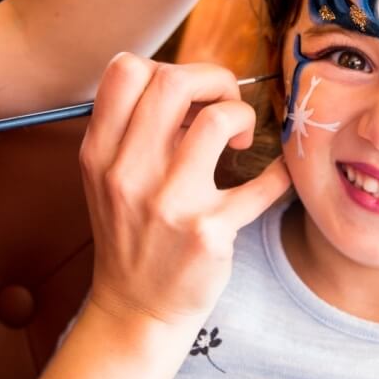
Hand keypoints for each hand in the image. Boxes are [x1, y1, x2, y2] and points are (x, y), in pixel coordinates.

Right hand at [79, 54, 291, 325]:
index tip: (189, 96)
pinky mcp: (208, 233)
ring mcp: (168, 204)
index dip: (168, 67)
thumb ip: (138, 130)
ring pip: (216, 120)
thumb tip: (195, 87)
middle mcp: (127, 173)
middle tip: (226, 108)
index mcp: (100, 153)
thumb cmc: (132, 234)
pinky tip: (276, 175)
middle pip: (172, 81)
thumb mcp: (111, 179)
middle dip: (214, 80)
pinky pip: (261, 183)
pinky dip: (279, 172)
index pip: (124, 71)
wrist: (136, 311)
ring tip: (240, 140)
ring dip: (241, 116)